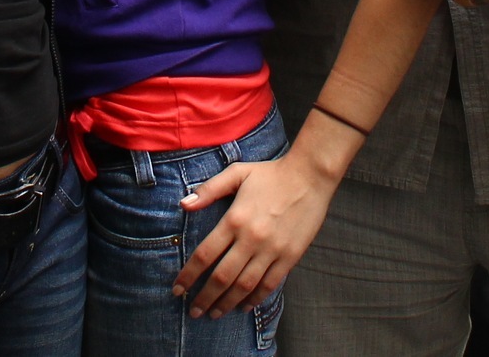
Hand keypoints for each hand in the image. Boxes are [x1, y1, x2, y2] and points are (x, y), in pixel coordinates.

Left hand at [172, 149, 341, 316]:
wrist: (310, 177)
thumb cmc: (270, 174)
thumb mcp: (237, 173)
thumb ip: (209, 190)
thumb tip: (183, 204)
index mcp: (234, 219)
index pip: (204, 255)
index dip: (188, 276)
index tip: (177, 289)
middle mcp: (251, 239)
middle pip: (222, 277)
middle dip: (204, 298)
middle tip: (193, 312)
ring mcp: (272, 250)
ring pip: (244, 285)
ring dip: (226, 303)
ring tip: (214, 314)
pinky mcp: (290, 256)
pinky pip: (269, 284)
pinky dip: (255, 299)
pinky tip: (243, 306)